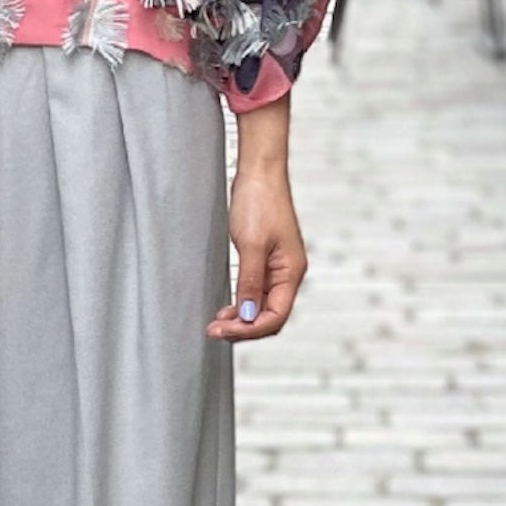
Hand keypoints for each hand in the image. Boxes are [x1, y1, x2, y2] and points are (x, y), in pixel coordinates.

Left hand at [206, 168, 307, 342]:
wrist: (259, 174)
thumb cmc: (260, 202)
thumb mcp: (252, 244)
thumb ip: (249, 281)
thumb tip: (247, 315)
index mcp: (291, 272)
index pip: (276, 316)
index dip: (250, 329)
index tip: (224, 331)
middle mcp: (287, 274)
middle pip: (269, 316)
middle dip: (243, 328)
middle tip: (214, 331)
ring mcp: (276, 269)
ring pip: (261, 307)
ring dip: (240, 319)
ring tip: (217, 324)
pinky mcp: (265, 261)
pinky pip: (255, 293)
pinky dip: (241, 304)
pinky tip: (227, 309)